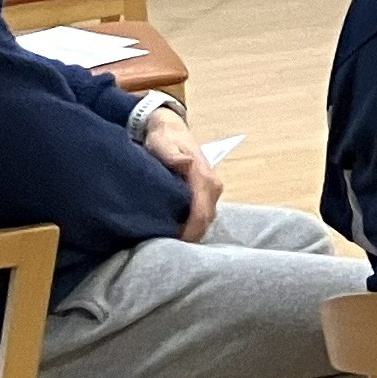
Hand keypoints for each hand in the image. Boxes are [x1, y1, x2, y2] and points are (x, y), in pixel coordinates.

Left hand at [139, 108, 222, 240]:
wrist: (170, 127)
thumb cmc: (164, 137)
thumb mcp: (163, 142)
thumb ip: (172, 154)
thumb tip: (186, 163)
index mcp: (204, 178)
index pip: (202, 213)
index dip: (189, 232)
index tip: (172, 245)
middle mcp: (213, 187)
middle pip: (206, 221)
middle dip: (190, 237)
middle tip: (166, 250)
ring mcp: (212, 191)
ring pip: (206, 220)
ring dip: (192, 232)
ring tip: (169, 241)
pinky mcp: (207, 194)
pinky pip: (203, 215)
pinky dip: (192, 225)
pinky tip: (176, 230)